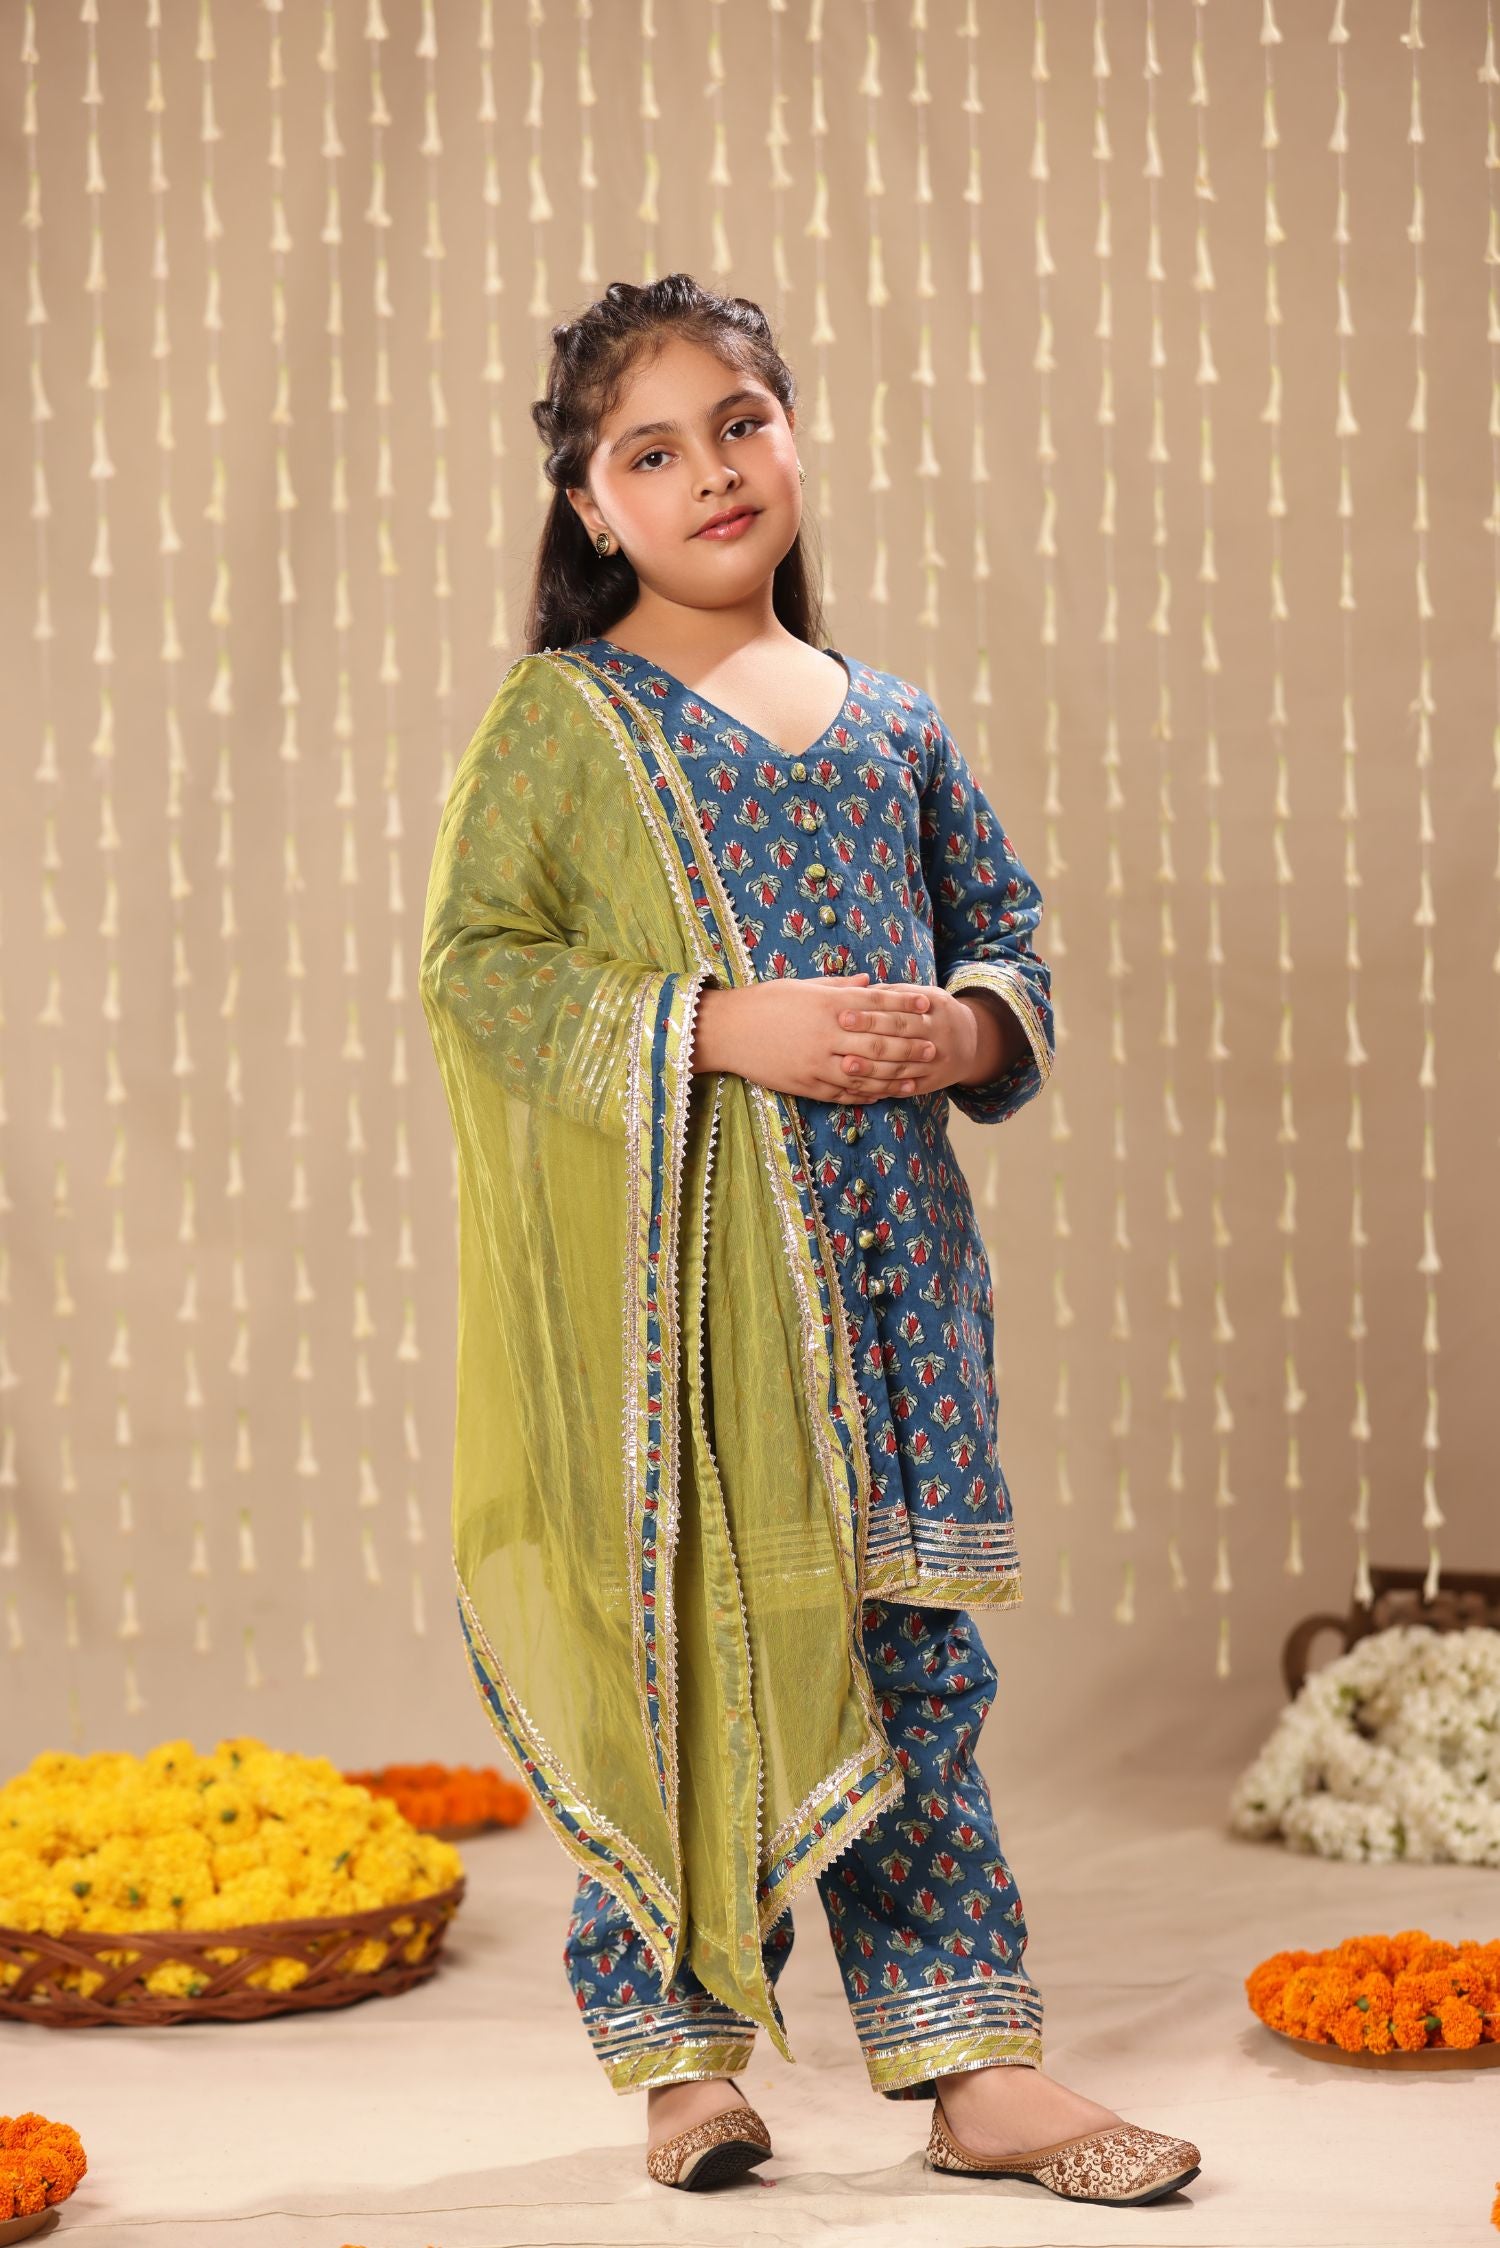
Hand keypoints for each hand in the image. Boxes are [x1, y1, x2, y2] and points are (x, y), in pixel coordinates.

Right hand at [694, 973, 980, 1101]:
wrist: (726, 1030)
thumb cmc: (764, 1002)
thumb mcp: (802, 986)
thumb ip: (838, 986)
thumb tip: (870, 982)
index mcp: (827, 1005)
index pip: (877, 1005)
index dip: (905, 1006)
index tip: (927, 1006)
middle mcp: (826, 1034)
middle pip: (879, 1042)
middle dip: (910, 1046)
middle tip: (934, 1048)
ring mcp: (817, 1063)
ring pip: (866, 1073)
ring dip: (896, 1076)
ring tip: (918, 1077)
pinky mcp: (806, 1084)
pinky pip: (844, 1093)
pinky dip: (867, 1094)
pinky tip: (885, 1094)